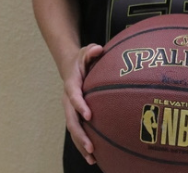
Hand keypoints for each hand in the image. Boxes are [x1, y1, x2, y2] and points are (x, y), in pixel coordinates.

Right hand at [62, 43, 102, 164]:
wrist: (70, 66)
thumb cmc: (81, 59)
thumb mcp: (86, 51)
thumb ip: (91, 51)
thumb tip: (98, 49)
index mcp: (71, 85)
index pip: (74, 96)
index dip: (80, 106)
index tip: (89, 116)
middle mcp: (68, 100)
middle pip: (71, 120)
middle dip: (81, 135)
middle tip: (91, 147)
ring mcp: (70, 110)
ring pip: (73, 130)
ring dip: (81, 145)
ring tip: (92, 158)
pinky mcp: (74, 115)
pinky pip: (77, 131)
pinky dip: (83, 144)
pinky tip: (93, 157)